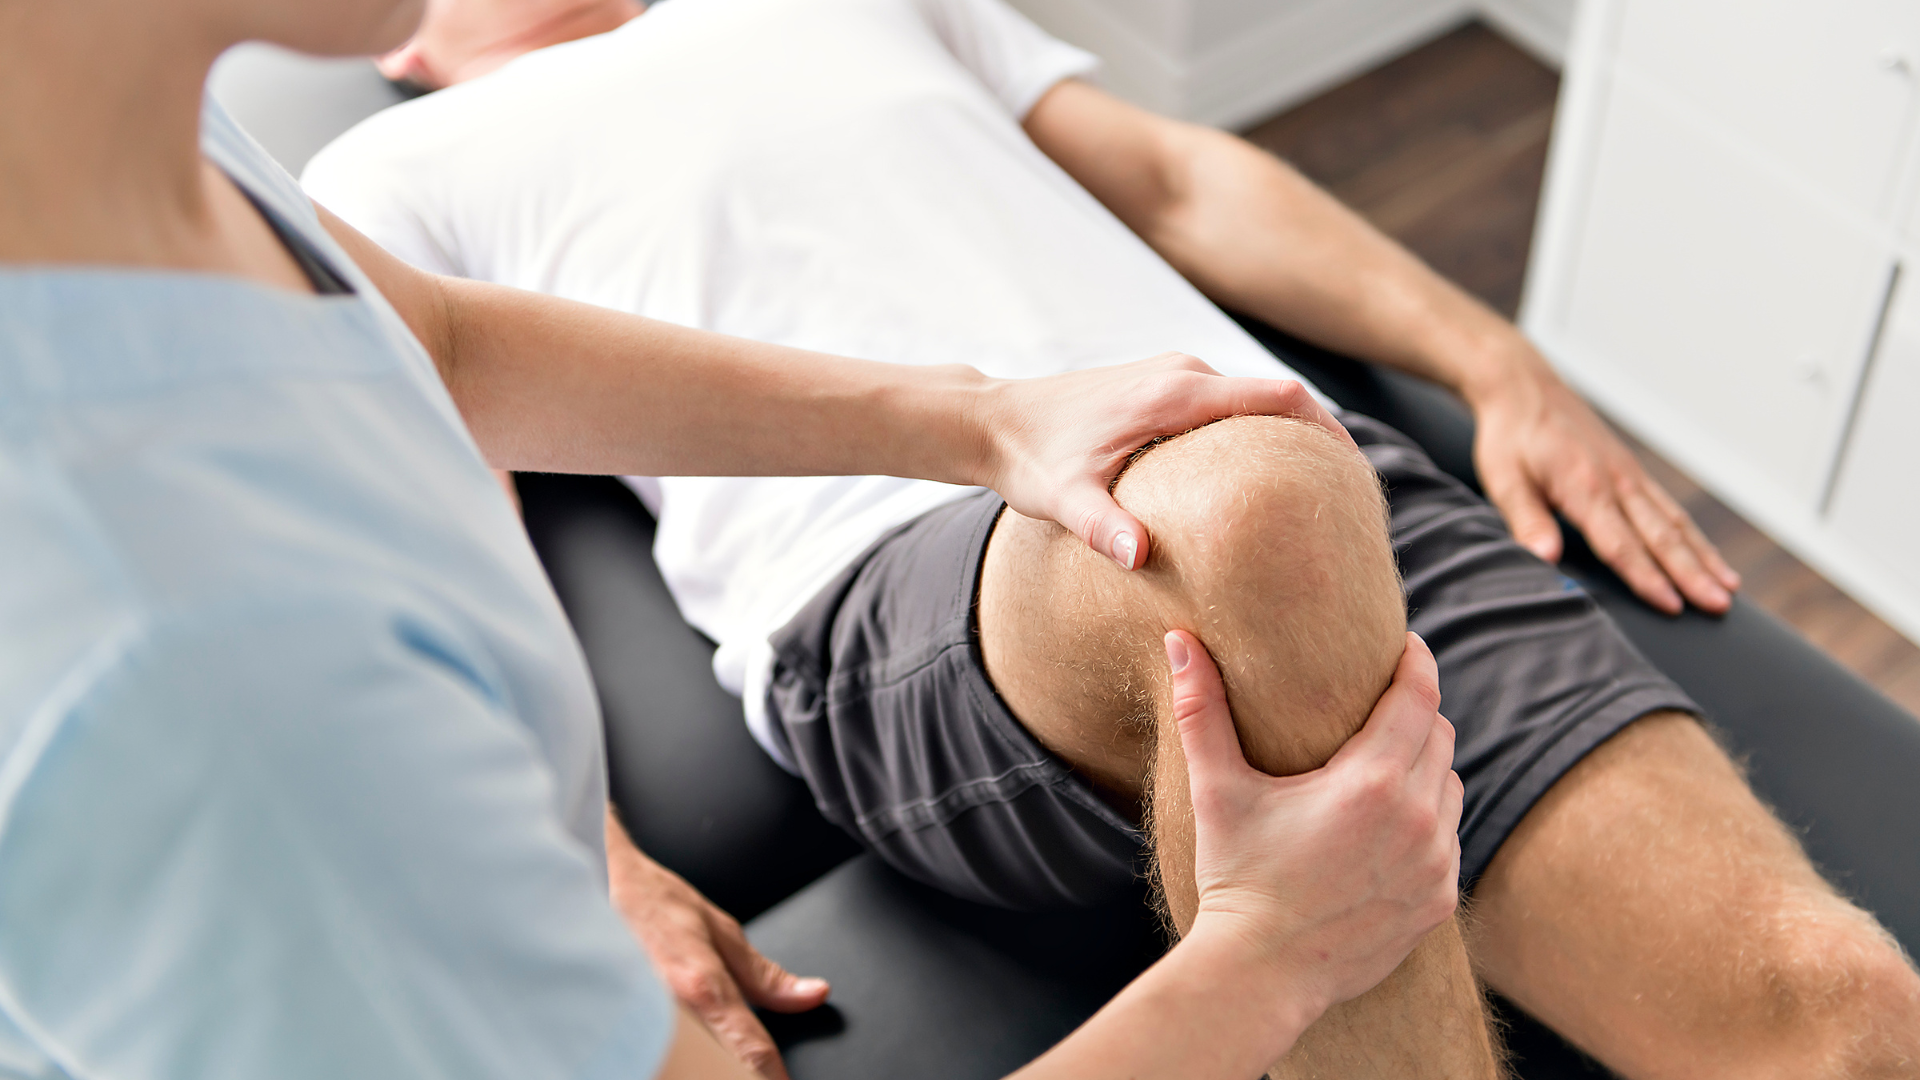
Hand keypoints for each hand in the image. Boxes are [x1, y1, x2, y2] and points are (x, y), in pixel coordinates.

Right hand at [604, 810, 825, 1079]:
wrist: (592, 886)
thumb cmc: (652, 904)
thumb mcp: (721, 931)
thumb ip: (765, 976)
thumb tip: (811, 995)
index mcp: (702, 986)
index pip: (751, 1051)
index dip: (773, 1078)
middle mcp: (669, 1012)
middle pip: (716, 1068)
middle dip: (738, 1071)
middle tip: (752, 1068)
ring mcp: (640, 1023)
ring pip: (684, 1064)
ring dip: (705, 1065)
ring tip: (716, 1060)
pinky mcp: (618, 1028)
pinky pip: (655, 1053)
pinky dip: (672, 1058)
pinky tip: (680, 1058)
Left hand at [978, 352, 1348, 570]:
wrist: (991, 420)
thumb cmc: (1028, 458)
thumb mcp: (1062, 499)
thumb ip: (1103, 527)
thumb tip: (1142, 558)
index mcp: (1175, 392)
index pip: (1279, 397)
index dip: (1328, 431)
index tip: (1359, 474)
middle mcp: (1182, 372)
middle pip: (1279, 398)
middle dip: (1319, 441)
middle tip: (1353, 498)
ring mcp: (1173, 375)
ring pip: (1253, 401)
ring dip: (1288, 438)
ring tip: (1319, 494)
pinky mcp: (1162, 387)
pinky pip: (1228, 406)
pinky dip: (1256, 436)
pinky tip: (1262, 482)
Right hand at [1167, 630, 1461, 1014]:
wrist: (1260, 973)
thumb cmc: (1236, 877)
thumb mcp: (1217, 790)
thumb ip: (1201, 711)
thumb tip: (1178, 641)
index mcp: (1370, 783)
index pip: (1419, 698)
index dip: (1417, 663)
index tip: (1407, 645)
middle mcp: (1417, 820)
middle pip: (1440, 737)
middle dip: (1417, 713)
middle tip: (1385, 704)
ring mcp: (1435, 864)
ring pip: (1451, 788)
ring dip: (1427, 768)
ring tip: (1389, 763)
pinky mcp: (1439, 901)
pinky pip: (1450, 840)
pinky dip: (1430, 822)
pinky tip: (1392, 826)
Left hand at [1469, 358, 1738, 614]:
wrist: (1523, 387)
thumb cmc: (1510, 436)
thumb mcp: (1504, 479)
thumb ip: (1527, 519)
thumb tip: (1545, 559)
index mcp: (1585, 487)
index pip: (1620, 543)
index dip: (1646, 578)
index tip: (1672, 607)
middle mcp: (1617, 481)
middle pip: (1661, 536)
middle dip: (1693, 574)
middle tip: (1720, 606)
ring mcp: (1628, 475)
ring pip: (1675, 522)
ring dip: (1703, 557)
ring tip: (1729, 588)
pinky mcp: (1630, 470)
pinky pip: (1668, 507)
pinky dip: (1692, 535)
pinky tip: (1706, 555)